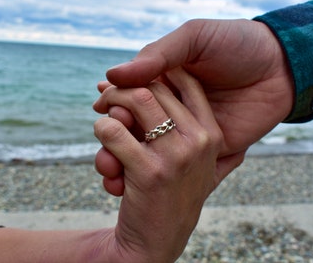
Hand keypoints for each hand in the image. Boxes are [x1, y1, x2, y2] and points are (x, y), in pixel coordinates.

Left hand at [93, 68, 237, 261]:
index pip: (187, 81)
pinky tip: (105, 153)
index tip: (135, 81)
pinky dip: (101, 133)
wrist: (158, 240)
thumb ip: (199, 132)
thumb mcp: (198, 164)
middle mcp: (198, 141)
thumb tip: (177, 92)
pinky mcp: (148, 173)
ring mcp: (176, 156)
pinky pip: (112, 131)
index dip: (157, 73)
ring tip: (104, 123)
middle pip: (154, 87)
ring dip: (110, 106)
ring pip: (134, 101)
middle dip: (123, 88)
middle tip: (106, 99)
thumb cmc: (172, 194)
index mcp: (211, 134)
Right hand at [105, 19, 293, 161]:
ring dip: (122, 158)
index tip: (101, 107)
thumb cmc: (237, 45)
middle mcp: (171, 105)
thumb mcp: (196, 39)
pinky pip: (175, 162)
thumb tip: (113, 75)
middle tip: (105, 138)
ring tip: (109, 168)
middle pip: (133, 123)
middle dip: (113, 133)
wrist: (280, 69)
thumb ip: (158, 55)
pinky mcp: (204, 148)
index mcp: (165, 79)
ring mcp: (186, 128)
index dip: (114, 100)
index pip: (130, 93)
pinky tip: (127, 179)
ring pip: (146, 146)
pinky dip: (153, 172)